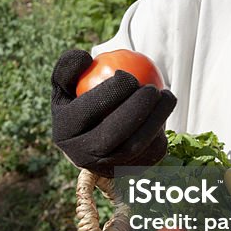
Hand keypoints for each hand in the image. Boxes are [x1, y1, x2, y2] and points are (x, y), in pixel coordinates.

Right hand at [51, 49, 176, 176]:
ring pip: (134, 149)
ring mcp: (105, 169)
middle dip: (136, 111)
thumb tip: (85, 57)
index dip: (108, 93)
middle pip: (111, 137)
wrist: (93, 132)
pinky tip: (164, 111)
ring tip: (167, 96)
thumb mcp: (68, 80)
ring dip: (156, 121)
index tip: (127, 74)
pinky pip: (149, 156)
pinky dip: (160, 133)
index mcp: (64, 132)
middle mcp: (81, 156)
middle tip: (153, 88)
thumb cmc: (81, 96)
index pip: (85, 113)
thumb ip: (71, 65)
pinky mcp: (128, 173)